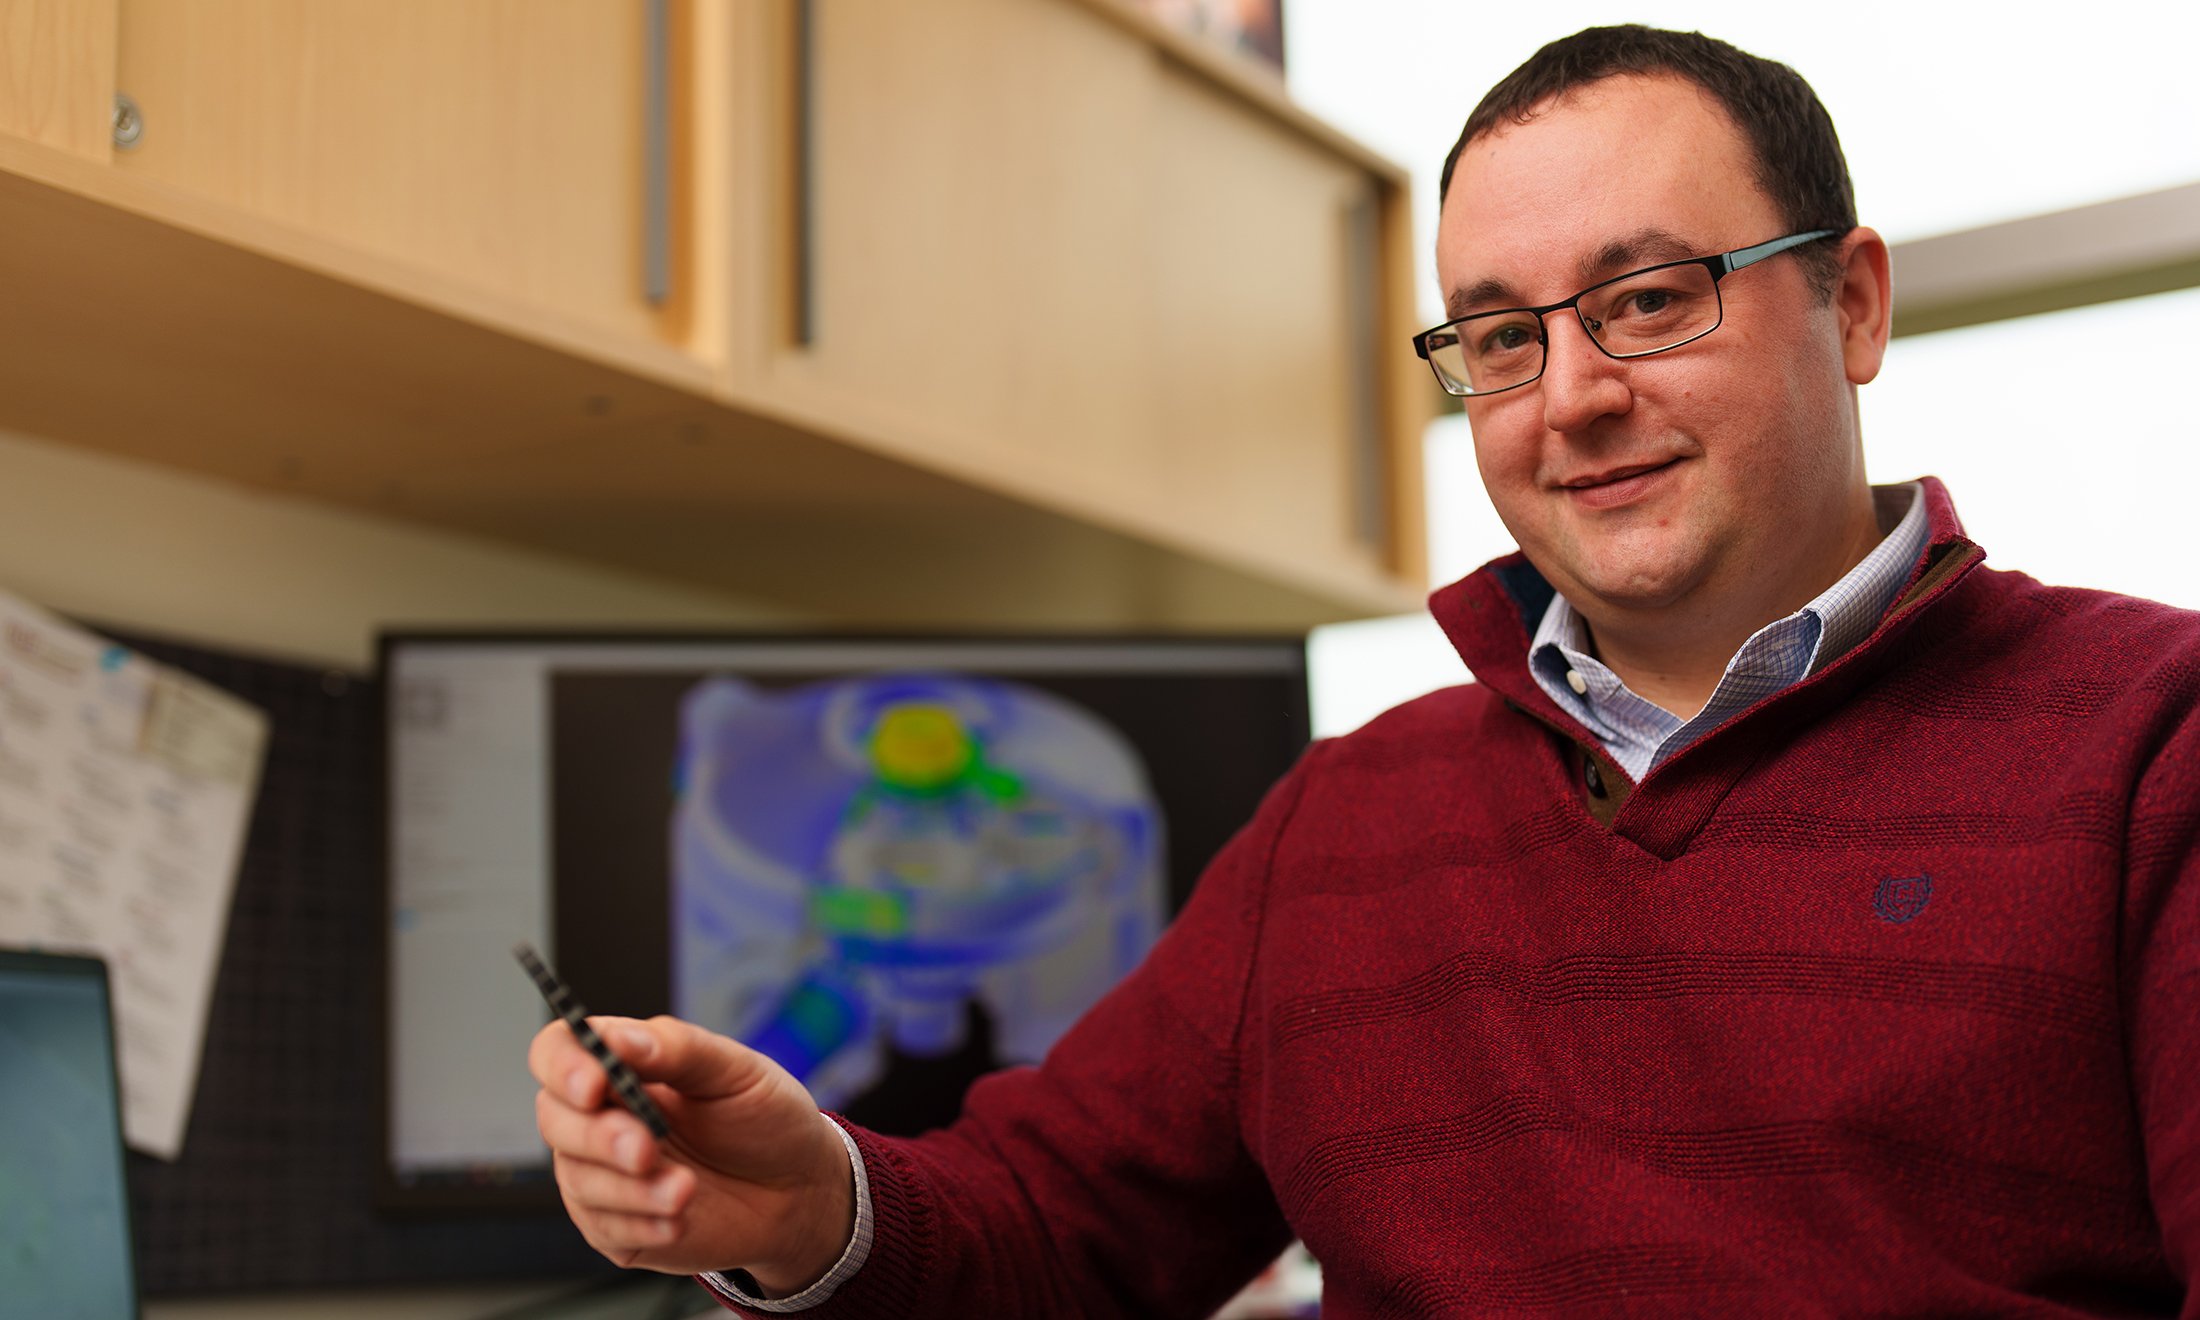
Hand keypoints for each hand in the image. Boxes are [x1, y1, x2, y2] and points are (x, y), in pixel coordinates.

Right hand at [528, 1015, 853, 1290]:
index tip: (595, 1083)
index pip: (558, 1053)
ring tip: (686, 1190)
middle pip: (555, 1119)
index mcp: (622, 1067)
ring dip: (632, 1189)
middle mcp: (602, 1117)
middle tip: (646, 1148)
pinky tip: (681, 1219)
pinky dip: (644, 1224)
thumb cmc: (764, 1119)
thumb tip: (620, 1038)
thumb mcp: (735, 1071)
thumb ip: (677, 1048)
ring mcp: (604, 1174)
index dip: (564, 1066)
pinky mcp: (617, 1227)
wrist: (799, 1188)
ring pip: (578, 1179)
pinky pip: (605, 1228)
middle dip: (598, 1137)